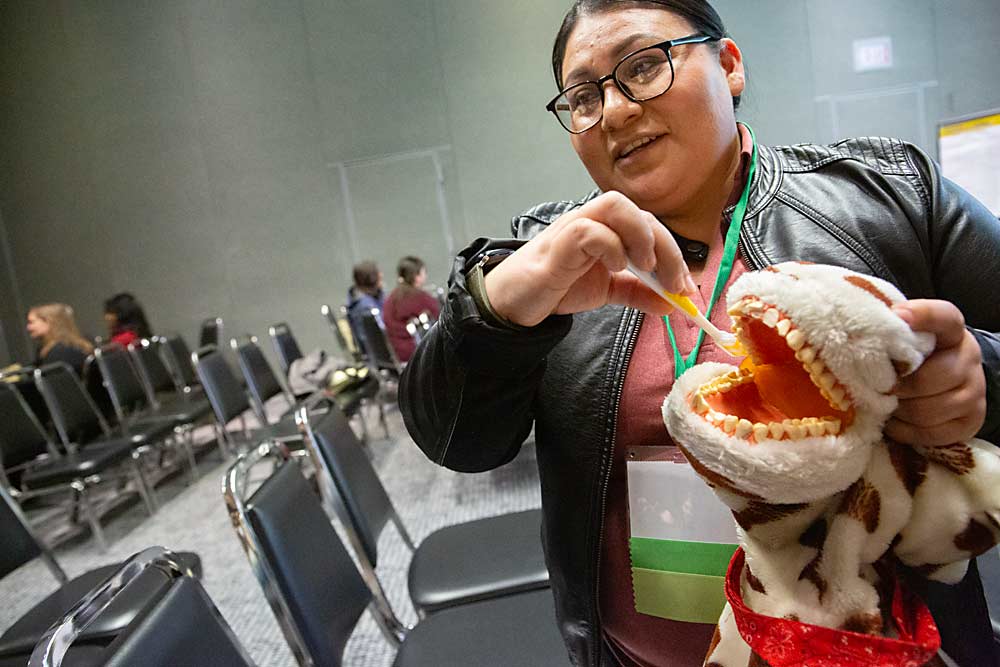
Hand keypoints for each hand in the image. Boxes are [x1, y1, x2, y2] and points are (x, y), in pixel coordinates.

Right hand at [484, 192, 695, 326]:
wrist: (514, 302)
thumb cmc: (557, 286)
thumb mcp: (608, 291)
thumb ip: (639, 293)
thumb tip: (673, 302)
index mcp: (607, 228)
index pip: (648, 224)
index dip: (674, 251)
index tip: (686, 287)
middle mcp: (592, 220)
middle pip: (637, 211)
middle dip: (666, 246)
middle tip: (675, 283)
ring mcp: (574, 228)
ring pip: (614, 205)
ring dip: (640, 234)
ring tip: (647, 267)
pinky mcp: (558, 245)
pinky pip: (588, 230)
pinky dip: (610, 246)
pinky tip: (616, 268)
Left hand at [886, 299, 985, 446]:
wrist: (950, 380)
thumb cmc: (916, 357)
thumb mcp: (907, 338)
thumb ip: (890, 332)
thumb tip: (858, 331)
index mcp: (951, 331)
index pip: (943, 317)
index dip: (922, 316)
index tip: (897, 316)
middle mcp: (969, 358)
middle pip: (927, 379)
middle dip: (895, 388)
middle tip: (875, 388)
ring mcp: (974, 392)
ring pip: (926, 411)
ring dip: (897, 411)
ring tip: (884, 405)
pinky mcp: (970, 421)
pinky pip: (930, 433)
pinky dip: (905, 431)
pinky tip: (895, 421)